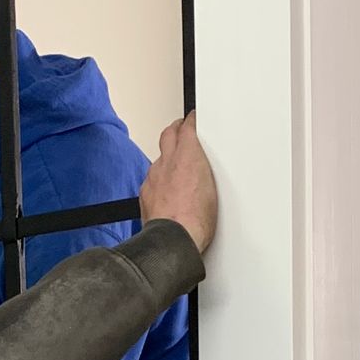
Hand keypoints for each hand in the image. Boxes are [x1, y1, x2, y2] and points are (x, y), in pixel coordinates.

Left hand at [138, 114, 216, 255]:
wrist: (174, 240)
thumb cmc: (196, 220)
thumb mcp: (214, 190)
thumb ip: (205, 173)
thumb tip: (204, 175)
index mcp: (188, 155)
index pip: (187, 127)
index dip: (191, 121)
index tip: (193, 120)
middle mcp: (167, 162)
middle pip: (168, 134)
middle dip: (176, 129)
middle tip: (182, 130)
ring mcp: (154, 176)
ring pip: (159, 158)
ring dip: (167, 157)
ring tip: (175, 164)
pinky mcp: (145, 192)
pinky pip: (151, 179)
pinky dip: (158, 180)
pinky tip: (165, 188)